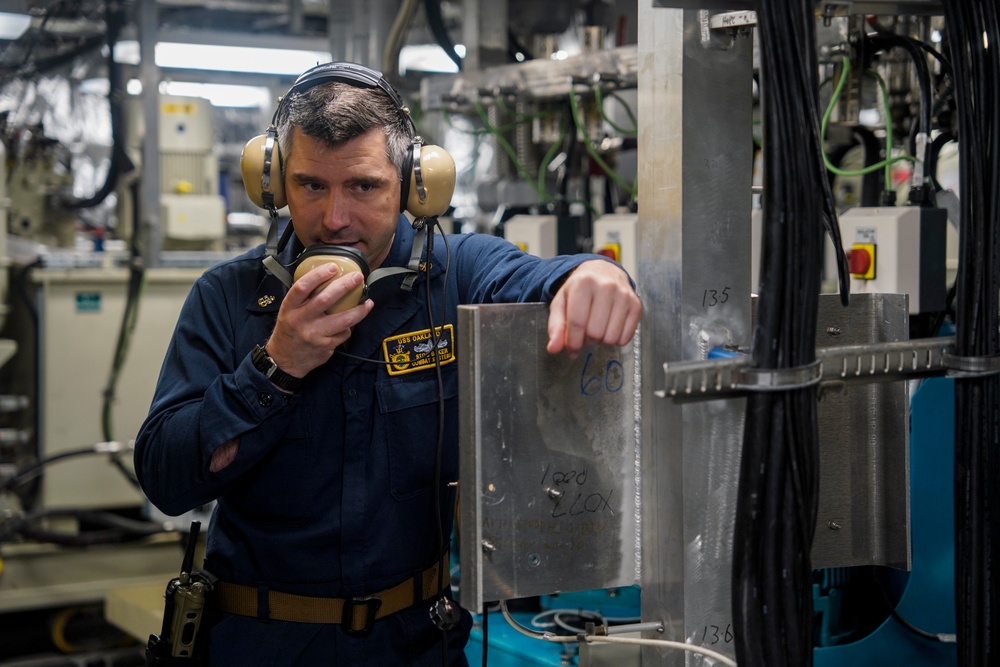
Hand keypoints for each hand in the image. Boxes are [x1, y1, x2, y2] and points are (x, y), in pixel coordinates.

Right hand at [266, 262, 373, 376]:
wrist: (285, 360)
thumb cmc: (289, 331)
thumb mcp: (288, 311)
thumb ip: (303, 298)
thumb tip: (327, 279)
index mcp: (289, 308)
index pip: (302, 287)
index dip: (318, 275)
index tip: (333, 267)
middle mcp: (300, 320)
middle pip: (325, 299)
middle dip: (344, 286)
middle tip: (357, 277)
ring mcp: (314, 335)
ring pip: (343, 320)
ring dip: (359, 310)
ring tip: (368, 302)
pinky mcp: (325, 346)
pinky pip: (343, 334)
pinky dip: (349, 327)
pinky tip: (350, 323)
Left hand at [546, 260, 641, 355]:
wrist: (603, 271)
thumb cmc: (580, 289)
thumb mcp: (561, 302)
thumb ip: (555, 326)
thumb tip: (553, 348)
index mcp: (583, 283)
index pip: (577, 322)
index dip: (572, 342)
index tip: (571, 350)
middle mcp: (606, 286)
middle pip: (594, 332)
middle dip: (586, 340)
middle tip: (584, 334)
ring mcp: (624, 295)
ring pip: (611, 338)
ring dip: (601, 341)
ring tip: (596, 329)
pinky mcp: (636, 305)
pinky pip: (625, 337)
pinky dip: (615, 340)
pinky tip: (609, 328)